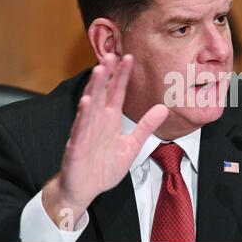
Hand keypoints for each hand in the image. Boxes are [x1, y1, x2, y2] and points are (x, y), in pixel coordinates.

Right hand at [42, 53, 168, 228]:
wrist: (87, 188)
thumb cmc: (105, 166)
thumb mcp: (132, 145)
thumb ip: (146, 126)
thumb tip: (163, 109)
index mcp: (110, 119)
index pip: (117, 92)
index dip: (123, 75)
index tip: (130, 57)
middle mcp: (97, 121)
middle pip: (102, 93)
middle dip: (107, 74)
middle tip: (112, 53)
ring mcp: (86, 132)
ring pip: (90, 106)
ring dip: (95, 88)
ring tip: (100, 70)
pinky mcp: (77, 146)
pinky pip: (80, 129)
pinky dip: (83, 116)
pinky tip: (86, 102)